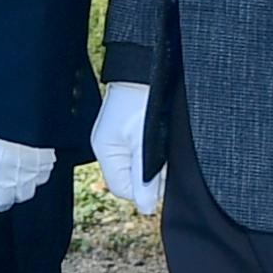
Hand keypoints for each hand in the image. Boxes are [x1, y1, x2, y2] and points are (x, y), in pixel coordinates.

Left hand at [0, 126, 57, 218]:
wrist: (18, 109)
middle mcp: (5, 183)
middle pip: (3, 202)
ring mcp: (27, 175)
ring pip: (24, 194)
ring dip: (18, 189)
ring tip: (14, 180)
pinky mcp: (44, 165)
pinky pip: (41, 177)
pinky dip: (35, 175)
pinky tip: (31, 167)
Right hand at [91, 81, 162, 218]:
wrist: (150, 65)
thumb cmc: (145, 97)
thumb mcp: (145, 141)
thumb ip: (144, 176)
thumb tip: (146, 208)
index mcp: (106, 150)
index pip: (123, 189)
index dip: (145, 189)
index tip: (163, 176)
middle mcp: (109, 147)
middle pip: (131, 179)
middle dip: (151, 176)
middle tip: (166, 159)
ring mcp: (118, 138)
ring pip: (139, 166)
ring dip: (154, 162)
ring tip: (165, 145)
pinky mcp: (129, 130)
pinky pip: (141, 152)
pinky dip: (153, 150)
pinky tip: (163, 139)